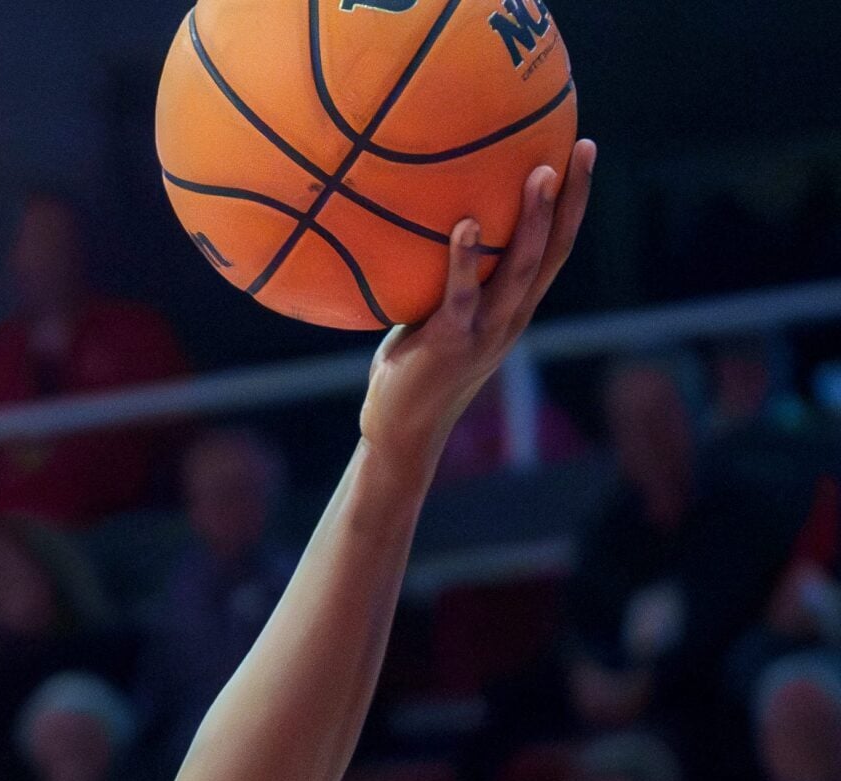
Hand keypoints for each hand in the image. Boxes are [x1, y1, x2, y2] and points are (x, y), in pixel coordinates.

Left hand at [361, 140, 594, 468]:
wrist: (400, 429)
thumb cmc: (412, 369)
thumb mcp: (434, 316)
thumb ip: (444, 279)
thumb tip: (428, 223)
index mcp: (514, 308)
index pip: (555, 248)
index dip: (573, 203)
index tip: (582, 152)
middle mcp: (512, 317)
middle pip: (554, 251)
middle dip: (572, 199)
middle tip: (581, 148)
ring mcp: (486, 332)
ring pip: (522, 270)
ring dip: (534, 221)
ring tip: (541, 173)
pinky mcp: (452, 344)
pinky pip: (463, 296)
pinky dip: (466, 260)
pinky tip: (467, 224)